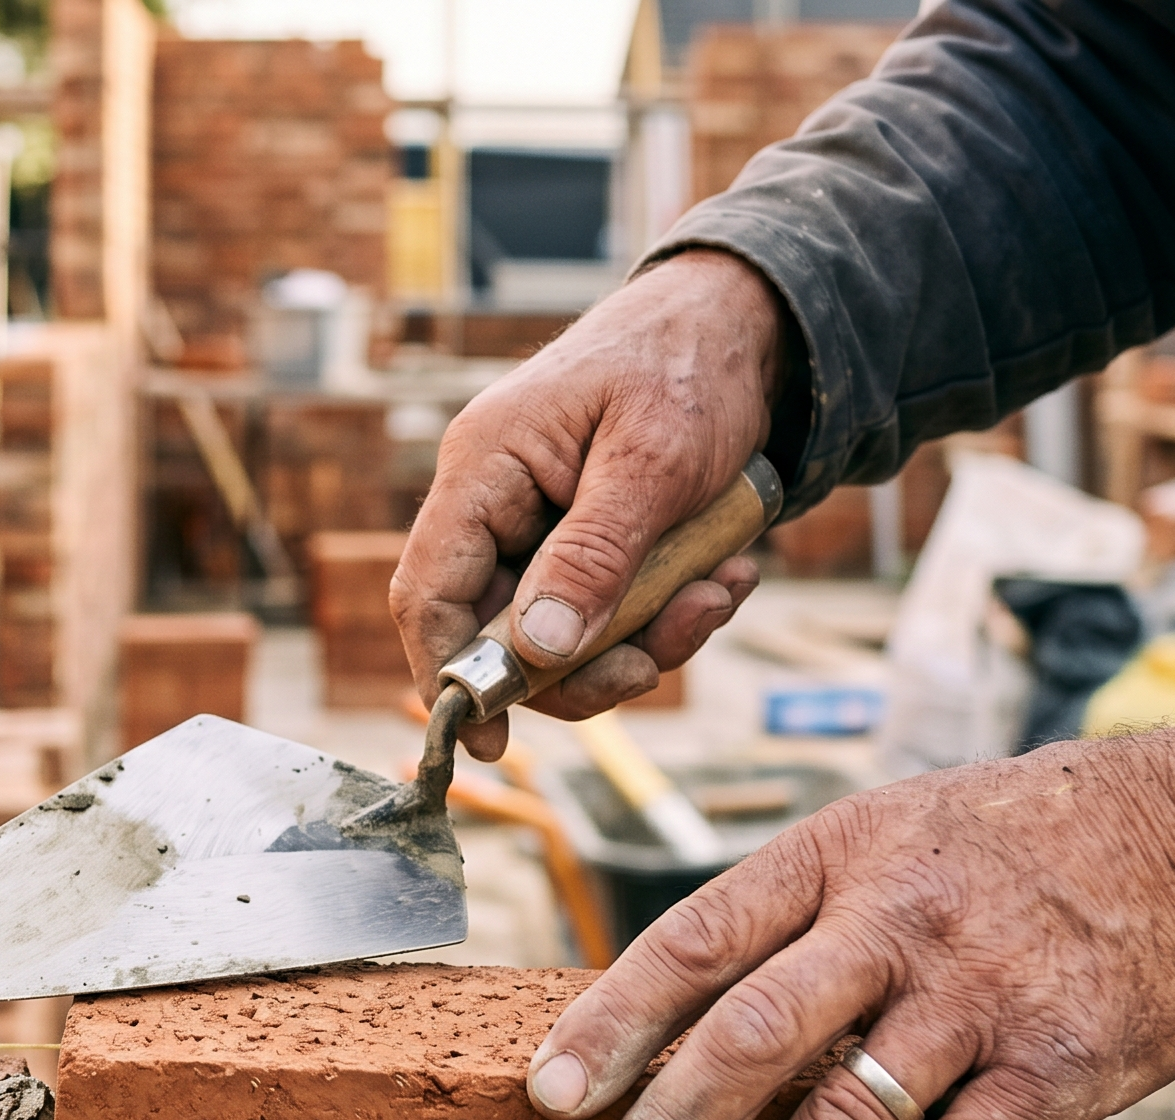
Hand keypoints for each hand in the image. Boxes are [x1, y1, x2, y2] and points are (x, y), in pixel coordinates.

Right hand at [389, 251, 795, 760]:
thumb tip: (538, 649)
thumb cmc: (689, 366)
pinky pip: (611, 616)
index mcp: (485, 467)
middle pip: (499, 635)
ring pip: (564, 638)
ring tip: (721, 589)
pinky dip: (671, 613)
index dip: (445, 674)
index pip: (427, 591)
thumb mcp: (653, 461)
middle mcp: (499, 504)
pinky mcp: (591, 546)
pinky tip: (727, 572)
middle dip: (585, 665)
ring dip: (646, 639)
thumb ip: (593, 555)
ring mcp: (544, 529)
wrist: (747, 323)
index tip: (485, 740)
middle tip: (658, 659)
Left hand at [524, 718, 1174, 1119]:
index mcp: (839, 854)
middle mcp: (900, 920)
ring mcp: (981, 996)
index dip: (612, 1022)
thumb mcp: (889, 832)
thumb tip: (675, 1027)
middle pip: (753, 1037)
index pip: (696, 938)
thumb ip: (795, 919)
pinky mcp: (1059, 1067)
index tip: (549, 1095)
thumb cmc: (1013, 843)